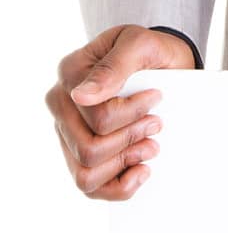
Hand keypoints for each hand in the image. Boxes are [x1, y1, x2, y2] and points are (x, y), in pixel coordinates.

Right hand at [44, 23, 193, 199]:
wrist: (161, 63)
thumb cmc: (149, 51)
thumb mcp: (140, 44)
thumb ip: (114, 66)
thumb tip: (81, 96)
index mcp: (70, 75)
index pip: (98, 117)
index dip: (133, 114)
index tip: (157, 97)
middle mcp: (61, 106)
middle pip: (90, 149)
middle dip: (131, 140)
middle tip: (156, 123)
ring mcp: (67, 133)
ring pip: (85, 175)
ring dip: (124, 164)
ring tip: (150, 146)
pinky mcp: (80, 154)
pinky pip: (90, 188)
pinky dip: (118, 187)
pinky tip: (140, 169)